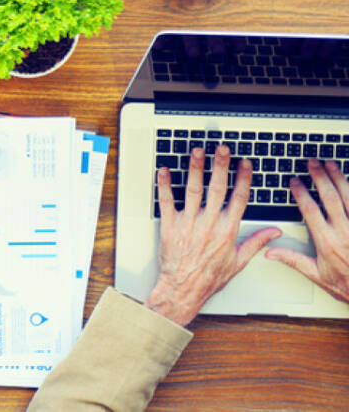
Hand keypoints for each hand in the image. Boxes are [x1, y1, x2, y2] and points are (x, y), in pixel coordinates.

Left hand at [144, 145, 280, 326]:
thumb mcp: (238, 261)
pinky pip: (166, 201)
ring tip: (197, 152)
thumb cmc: (210, 277)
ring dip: (195, 169)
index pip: (238, 199)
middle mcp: (208, 224)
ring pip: (192, 190)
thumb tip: (274, 232)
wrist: (183, 288)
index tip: (245, 164)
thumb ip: (256, 242)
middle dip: (220, 166)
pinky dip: (164, 184)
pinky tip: (165, 170)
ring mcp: (187, 223)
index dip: (243, 179)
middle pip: (216, 189)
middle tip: (221, 149)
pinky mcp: (169, 225)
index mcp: (226, 231)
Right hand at [265, 160, 348, 303]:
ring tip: (331, 164)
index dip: (300, 193)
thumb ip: (293, 260)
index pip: (310, 210)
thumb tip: (270, 252)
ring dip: (339, 178)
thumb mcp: (317, 275)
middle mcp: (344, 232)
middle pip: (330, 197)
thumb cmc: (347, 285)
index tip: (294, 181)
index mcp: (327, 242)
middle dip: (320, 177)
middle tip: (312, 163)